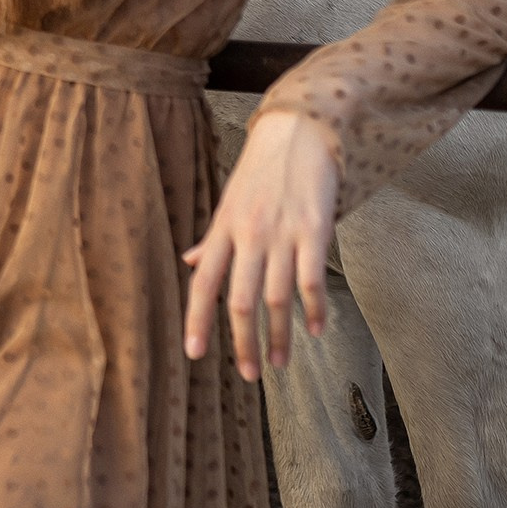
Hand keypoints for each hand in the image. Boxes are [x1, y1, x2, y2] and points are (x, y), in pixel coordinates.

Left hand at [183, 109, 339, 380]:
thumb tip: (191, 263)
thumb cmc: (261, 172)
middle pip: (239, 301)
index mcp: (223, 231)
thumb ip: (212, 239)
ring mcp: (282, 234)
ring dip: (280, 337)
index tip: (194, 354)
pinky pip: (311, 280)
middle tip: (248, 375)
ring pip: (276, 298)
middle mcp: (248, 235)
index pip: (203, 284)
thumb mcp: (228, 203)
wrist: (298, 132)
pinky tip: (316, 330)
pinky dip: (313, 310)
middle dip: (242, 343)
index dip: (196, 320)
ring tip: (280, 364)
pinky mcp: (314, 230)